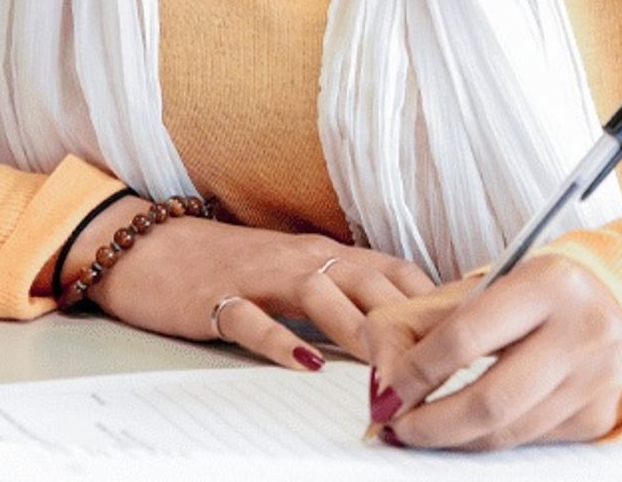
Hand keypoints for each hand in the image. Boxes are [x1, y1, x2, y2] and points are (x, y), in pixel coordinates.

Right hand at [66, 198, 434, 369]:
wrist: (150, 249)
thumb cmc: (233, 269)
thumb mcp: (297, 277)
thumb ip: (346, 298)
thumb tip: (405, 338)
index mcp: (327, 253)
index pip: (397, 273)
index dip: (436, 305)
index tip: (471, 339)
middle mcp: (302, 257)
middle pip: (370, 285)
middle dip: (409, 328)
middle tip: (443, 372)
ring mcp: (260, 275)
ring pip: (322, 295)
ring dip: (359, 334)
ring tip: (388, 374)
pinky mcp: (217, 298)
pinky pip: (252, 318)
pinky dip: (279, 340)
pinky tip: (302, 364)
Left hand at [362, 255, 621, 449]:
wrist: (619, 300)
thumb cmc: (537, 290)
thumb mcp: (486, 284)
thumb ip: (424, 321)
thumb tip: (383, 380)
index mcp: (546, 285)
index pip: (466, 337)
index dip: (417, 371)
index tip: (386, 392)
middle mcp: (581, 333)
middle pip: (491, 401)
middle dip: (432, 424)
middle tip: (396, 428)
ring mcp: (596, 380)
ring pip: (509, 431)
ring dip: (455, 439)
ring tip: (419, 430)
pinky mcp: (600, 417)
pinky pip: (531, 441)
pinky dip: (490, 440)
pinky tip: (464, 430)